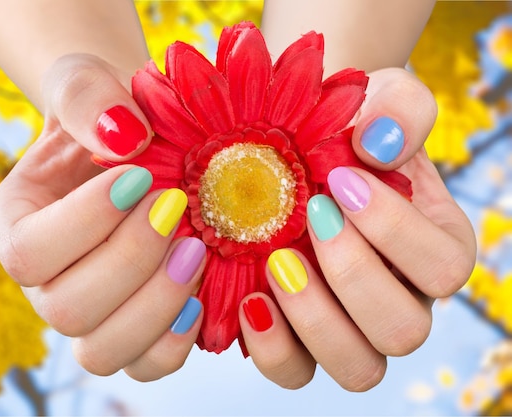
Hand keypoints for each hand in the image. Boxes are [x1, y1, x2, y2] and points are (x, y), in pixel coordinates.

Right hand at [0, 54, 204, 380]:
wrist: (133, 142)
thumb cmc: (103, 112)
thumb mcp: (85, 84)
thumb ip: (87, 99)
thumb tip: (122, 139)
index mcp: (14, 226)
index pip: (29, 252)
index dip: (86, 222)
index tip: (138, 176)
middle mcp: (42, 282)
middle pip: (67, 309)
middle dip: (131, 261)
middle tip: (177, 207)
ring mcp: (88, 313)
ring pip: (103, 351)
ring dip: (156, 304)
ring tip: (196, 249)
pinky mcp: (133, 328)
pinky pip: (147, 364)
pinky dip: (176, 339)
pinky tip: (201, 293)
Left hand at [238, 68, 476, 389]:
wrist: (296, 144)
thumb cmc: (346, 126)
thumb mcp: (379, 102)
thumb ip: (399, 111)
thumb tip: (378, 143)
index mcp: (435, 249)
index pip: (443, 266)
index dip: (393, 230)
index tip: (342, 180)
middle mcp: (401, 298)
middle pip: (403, 331)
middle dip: (353, 275)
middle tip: (312, 218)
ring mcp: (350, 326)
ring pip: (358, 367)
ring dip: (315, 320)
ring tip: (277, 264)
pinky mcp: (299, 339)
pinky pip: (296, 371)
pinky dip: (272, 347)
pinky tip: (250, 299)